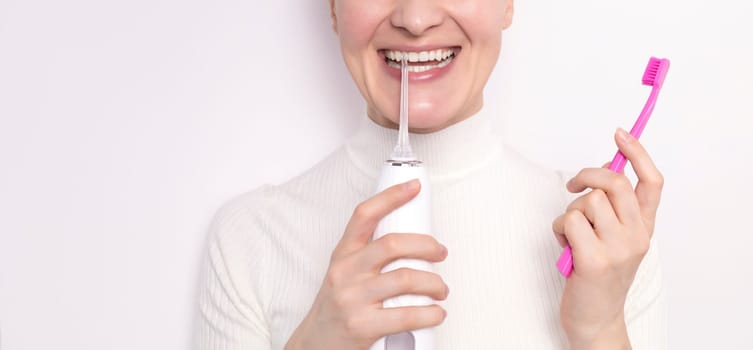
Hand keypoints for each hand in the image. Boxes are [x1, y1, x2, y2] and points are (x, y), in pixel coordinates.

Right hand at [285, 179, 448, 349]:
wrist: (315, 345)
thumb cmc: (337, 309)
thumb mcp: (345, 274)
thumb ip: (369, 256)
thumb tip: (413, 243)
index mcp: (343, 255)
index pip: (365, 215)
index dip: (391, 197)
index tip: (413, 187)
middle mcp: (345, 272)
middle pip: (393, 244)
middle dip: (426, 245)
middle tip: (440, 253)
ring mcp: (353, 298)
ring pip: (405, 279)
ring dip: (434, 283)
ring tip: (440, 289)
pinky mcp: (362, 326)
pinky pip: (407, 315)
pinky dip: (430, 313)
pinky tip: (435, 313)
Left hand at [552, 128, 663, 348]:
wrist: (595, 318)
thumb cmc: (597, 275)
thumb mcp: (614, 239)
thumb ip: (613, 209)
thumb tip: (602, 170)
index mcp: (644, 227)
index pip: (652, 182)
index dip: (637, 152)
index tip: (619, 133)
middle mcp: (637, 236)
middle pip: (614, 183)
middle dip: (588, 174)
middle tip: (574, 184)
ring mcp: (618, 248)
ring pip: (587, 201)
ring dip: (569, 211)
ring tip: (571, 235)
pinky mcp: (595, 260)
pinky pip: (569, 221)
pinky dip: (559, 229)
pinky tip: (566, 249)